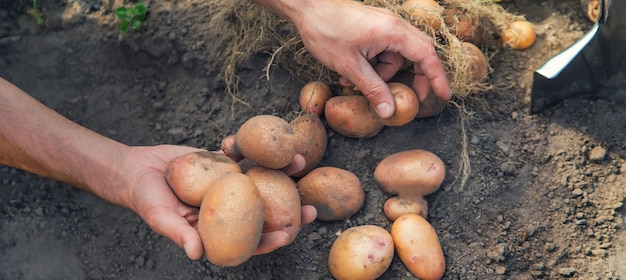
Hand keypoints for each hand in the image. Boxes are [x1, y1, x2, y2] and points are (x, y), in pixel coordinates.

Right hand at [117, 145, 315, 259]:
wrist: (136, 169)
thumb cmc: (147, 200)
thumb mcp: (161, 218)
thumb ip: (180, 234)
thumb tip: (198, 254)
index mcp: (220, 228)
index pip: (250, 240)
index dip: (270, 240)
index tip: (289, 234)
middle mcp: (230, 207)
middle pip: (265, 211)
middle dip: (290, 210)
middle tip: (311, 207)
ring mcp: (230, 184)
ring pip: (262, 179)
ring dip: (281, 171)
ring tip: (299, 159)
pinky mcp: (225, 162)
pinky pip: (245, 154)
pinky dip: (254, 147)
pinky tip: (269, 139)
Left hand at [289, 0, 451, 117]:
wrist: (306, 7)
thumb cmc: (326, 30)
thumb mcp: (350, 66)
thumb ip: (372, 89)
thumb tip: (389, 111)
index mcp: (393, 31)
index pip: (426, 55)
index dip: (437, 77)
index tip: (444, 95)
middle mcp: (393, 25)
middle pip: (416, 55)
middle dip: (411, 78)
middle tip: (408, 98)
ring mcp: (383, 25)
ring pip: (394, 56)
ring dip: (379, 74)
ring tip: (352, 82)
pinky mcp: (372, 28)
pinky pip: (381, 51)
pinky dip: (370, 65)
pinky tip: (348, 72)